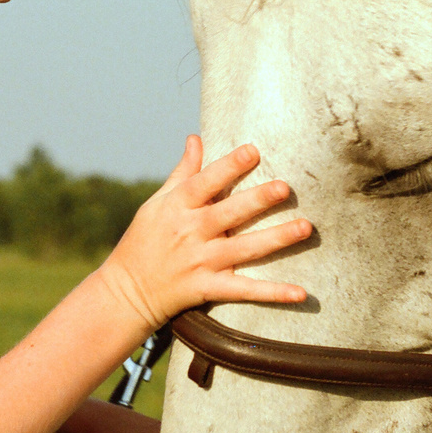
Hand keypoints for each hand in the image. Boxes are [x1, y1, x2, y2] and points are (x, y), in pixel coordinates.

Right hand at [97, 138, 311, 331]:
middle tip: (285, 188)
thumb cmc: (144, 240)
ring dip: (276, 239)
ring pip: (244, 250)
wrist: (126, 292)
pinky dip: (273, 293)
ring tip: (305, 228)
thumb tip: (196, 138)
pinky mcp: (208, 289)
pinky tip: (301, 293)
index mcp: (177, 207)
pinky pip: (245, 291)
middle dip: (257, 200)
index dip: (228, 167)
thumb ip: (182, 172)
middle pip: (229, 214)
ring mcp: (200, 262)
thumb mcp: (157, 203)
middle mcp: (190, 233)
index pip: (205, 182)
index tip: (253, 150)